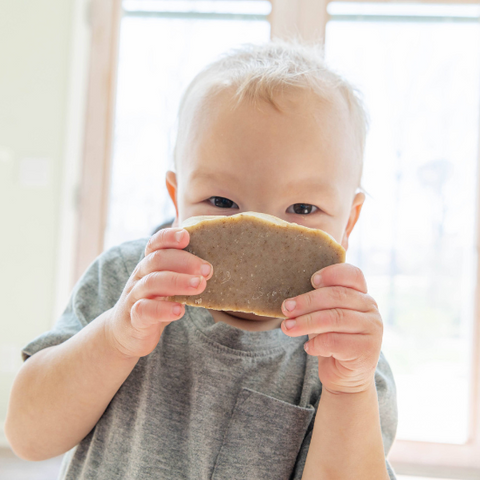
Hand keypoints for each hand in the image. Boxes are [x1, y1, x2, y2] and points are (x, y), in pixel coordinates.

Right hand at [105, 228, 212, 358]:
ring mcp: (134, 296)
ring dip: (178, 282)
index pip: (155, 244)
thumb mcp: (168, 285)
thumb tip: (217, 264)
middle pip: (157, 260)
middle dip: (184, 261)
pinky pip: (145, 310)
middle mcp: (140, 276)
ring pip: (152, 282)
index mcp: (150, 265)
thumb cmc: (155, 303)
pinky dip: (163, 309)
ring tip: (200, 285)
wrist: (125, 333)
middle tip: (208, 269)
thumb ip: (184, 273)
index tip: (186, 236)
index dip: (168, 237)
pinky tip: (180, 311)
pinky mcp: (133, 318)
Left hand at [280, 263, 382, 394]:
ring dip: (305, 322)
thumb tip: (290, 301)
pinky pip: (334, 342)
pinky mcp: (366, 350)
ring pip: (334, 318)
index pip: (353, 275)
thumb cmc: (331, 339)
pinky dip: (316, 344)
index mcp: (361, 295)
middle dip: (307, 302)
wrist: (346, 377)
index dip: (332, 273)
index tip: (311, 280)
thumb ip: (317, 304)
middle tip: (286, 308)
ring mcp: (372, 329)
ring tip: (287, 328)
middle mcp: (370, 309)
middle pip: (337, 296)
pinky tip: (308, 348)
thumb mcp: (324, 317)